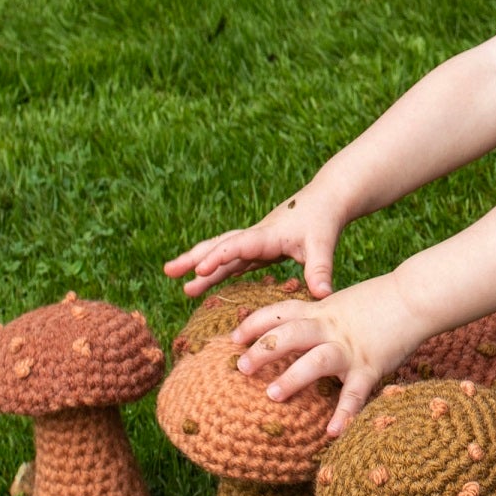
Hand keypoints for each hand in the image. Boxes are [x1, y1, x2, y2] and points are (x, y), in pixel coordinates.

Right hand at [164, 190, 350, 299]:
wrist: (326, 200)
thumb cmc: (324, 220)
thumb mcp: (324, 245)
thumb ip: (321, 269)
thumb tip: (324, 295)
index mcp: (267, 235)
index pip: (238, 245)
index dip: (219, 257)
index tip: (200, 271)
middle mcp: (256, 237)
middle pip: (219, 245)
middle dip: (193, 258)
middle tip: (168, 271)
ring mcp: (255, 242)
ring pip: (222, 252)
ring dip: (198, 264)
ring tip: (172, 275)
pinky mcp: (260, 248)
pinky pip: (233, 260)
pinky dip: (217, 269)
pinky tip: (205, 279)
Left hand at [230, 279, 421, 435]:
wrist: (416, 296)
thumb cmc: (381, 301)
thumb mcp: (343, 303)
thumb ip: (322, 317)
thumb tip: (302, 331)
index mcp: (322, 311)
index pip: (280, 312)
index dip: (254, 323)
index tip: (234, 338)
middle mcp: (331, 328)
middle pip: (290, 333)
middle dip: (262, 349)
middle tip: (240, 367)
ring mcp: (350, 348)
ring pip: (316, 359)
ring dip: (292, 377)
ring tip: (272, 395)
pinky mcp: (371, 366)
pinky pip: (355, 392)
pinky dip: (345, 413)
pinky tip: (333, 433)